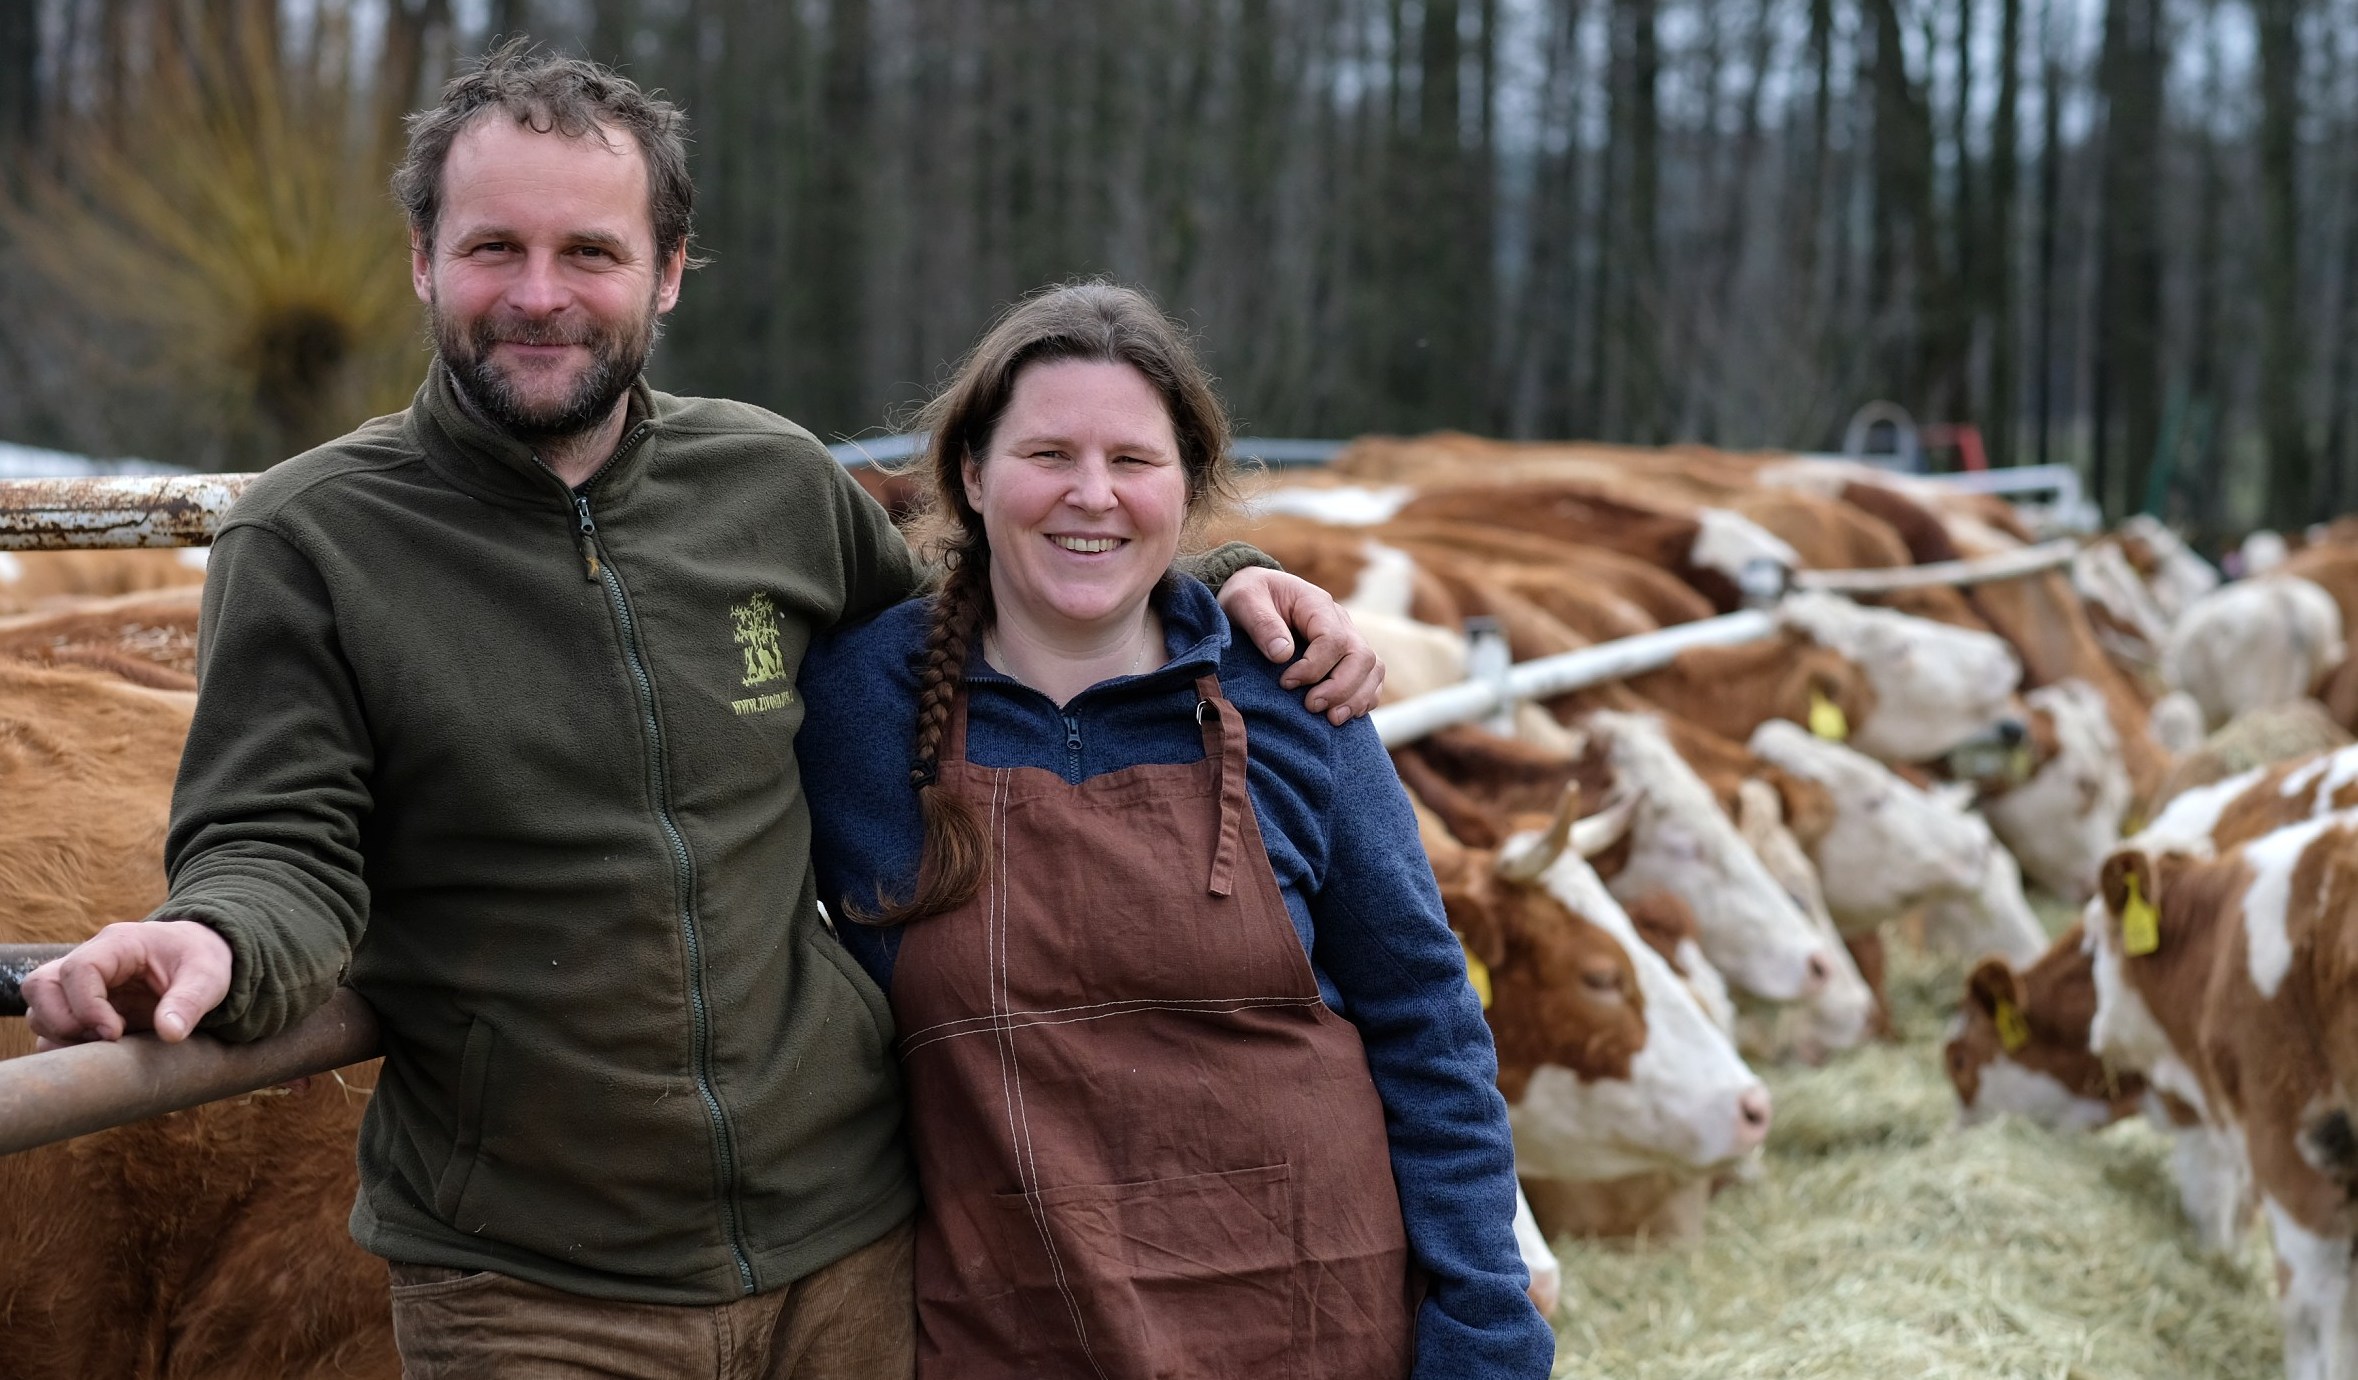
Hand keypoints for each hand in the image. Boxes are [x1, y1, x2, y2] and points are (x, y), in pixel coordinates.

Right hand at [22, 920, 232, 1046]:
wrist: (199, 957)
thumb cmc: (201, 959)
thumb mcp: (208, 976)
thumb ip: (190, 1001)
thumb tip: (170, 1034)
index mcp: (118, 944)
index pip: (78, 969)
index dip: (87, 1005)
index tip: (114, 1032)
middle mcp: (90, 960)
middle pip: (41, 986)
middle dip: (63, 1021)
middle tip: (106, 1039)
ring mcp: (80, 984)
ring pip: (39, 1009)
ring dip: (62, 1035)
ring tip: (107, 1044)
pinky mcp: (81, 1006)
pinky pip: (50, 1027)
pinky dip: (64, 1044)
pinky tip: (100, 1051)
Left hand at [1215, 568, 1384, 723]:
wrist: (1255, 595)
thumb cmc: (1249, 596)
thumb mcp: (1244, 600)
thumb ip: (1261, 623)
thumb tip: (1282, 654)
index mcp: (1317, 604)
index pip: (1333, 639)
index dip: (1314, 667)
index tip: (1286, 683)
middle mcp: (1340, 621)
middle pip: (1361, 656)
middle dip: (1340, 688)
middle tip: (1311, 706)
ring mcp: (1348, 638)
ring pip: (1372, 669)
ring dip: (1355, 698)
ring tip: (1331, 719)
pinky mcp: (1347, 656)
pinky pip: (1371, 678)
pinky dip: (1363, 699)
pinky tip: (1341, 715)